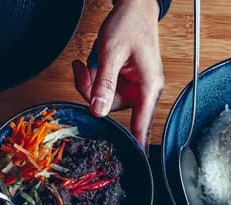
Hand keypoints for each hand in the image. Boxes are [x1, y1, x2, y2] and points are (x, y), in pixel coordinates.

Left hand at [72, 0, 163, 147]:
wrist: (133, 8)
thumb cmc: (129, 25)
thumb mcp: (111, 52)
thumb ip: (103, 84)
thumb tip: (98, 112)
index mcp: (149, 86)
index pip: (142, 123)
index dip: (136, 144)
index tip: (134, 164)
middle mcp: (144, 90)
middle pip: (112, 109)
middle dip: (92, 92)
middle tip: (81, 72)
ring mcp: (134, 88)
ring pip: (104, 101)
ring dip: (89, 85)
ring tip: (84, 65)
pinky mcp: (123, 84)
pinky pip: (103, 91)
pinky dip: (92, 80)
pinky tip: (88, 65)